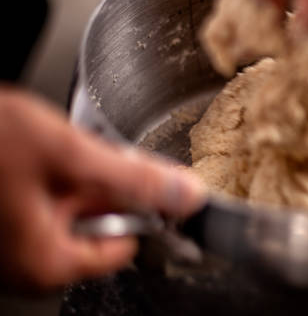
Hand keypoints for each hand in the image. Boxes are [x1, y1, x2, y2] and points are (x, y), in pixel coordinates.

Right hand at [0, 87, 204, 290]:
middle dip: (104, 184)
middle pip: (98, 225)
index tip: (153, 178)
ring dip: (76, 174)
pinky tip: (34, 150)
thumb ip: (134, 179)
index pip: (124, 246)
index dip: (145, 209)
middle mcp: (24, 263)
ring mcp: (8, 244)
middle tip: (85, 150)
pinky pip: (44, 200)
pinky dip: (53, 175)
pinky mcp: (1, 220)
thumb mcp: (70, 154)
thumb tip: (186, 195)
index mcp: (46, 262)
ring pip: (70, 207)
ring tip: (49, 146)